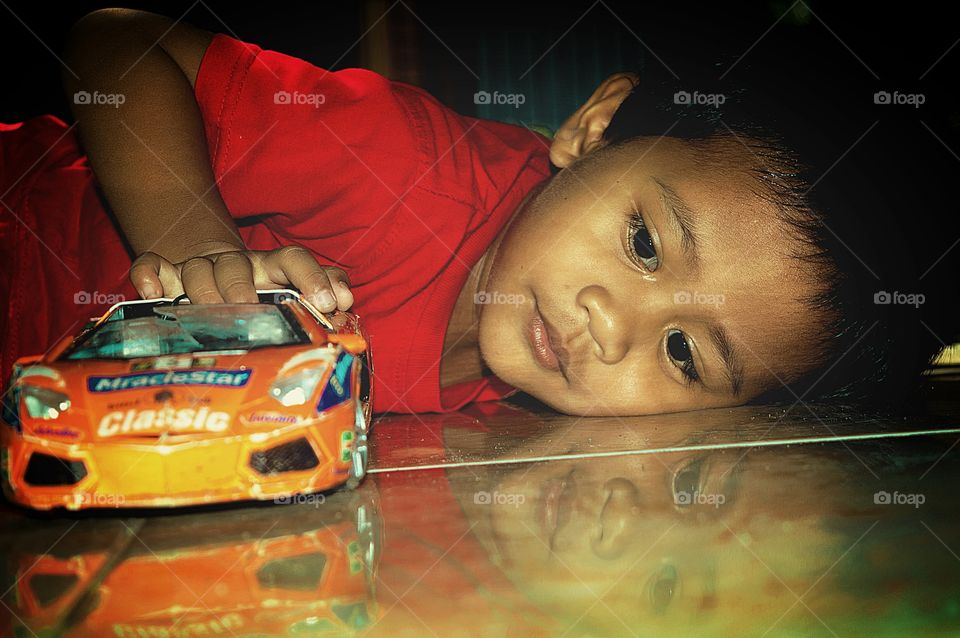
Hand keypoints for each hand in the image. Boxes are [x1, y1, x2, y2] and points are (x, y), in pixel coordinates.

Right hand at [129, 245, 353, 311]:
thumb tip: (346, 302)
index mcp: (273, 267)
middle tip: (251, 311)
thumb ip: (327, 292)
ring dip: (201, 291)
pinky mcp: (165, 273)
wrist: (217, 274)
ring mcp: (200, 267)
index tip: (328, 304)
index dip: (313, 277)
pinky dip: (148, 276)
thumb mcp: (297, 293)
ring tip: (207, 316)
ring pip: (196, 269)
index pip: (294, 259)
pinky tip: (151, 296)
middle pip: (237, 265)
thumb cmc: (265, 294)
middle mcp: (237, 264)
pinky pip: (150, 266)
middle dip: (243, 287)